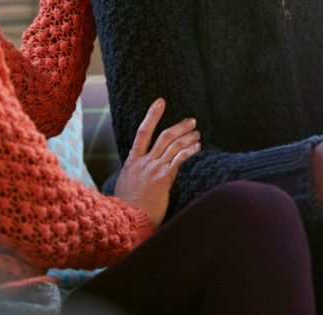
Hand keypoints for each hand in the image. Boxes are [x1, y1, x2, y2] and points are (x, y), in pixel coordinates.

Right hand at [113, 98, 199, 228]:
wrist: (125, 221)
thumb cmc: (126, 209)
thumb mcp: (125, 187)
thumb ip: (134, 175)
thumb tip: (140, 173)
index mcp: (132, 162)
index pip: (142, 132)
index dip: (152, 115)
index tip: (160, 102)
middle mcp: (143, 162)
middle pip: (163, 136)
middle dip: (179, 126)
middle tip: (191, 121)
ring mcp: (153, 169)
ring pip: (173, 146)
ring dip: (188, 138)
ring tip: (197, 133)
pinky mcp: (163, 178)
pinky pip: (178, 159)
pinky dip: (189, 151)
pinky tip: (197, 147)